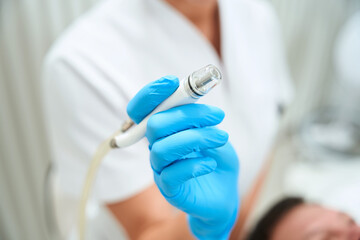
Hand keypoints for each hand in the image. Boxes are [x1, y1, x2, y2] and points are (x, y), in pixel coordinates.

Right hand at [127, 76, 239, 238]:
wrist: (225, 194)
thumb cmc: (216, 159)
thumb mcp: (213, 133)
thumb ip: (200, 118)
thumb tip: (194, 95)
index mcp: (165, 131)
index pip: (143, 109)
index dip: (152, 94)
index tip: (172, 82)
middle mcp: (157, 147)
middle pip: (154, 124)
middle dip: (187, 115)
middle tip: (217, 115)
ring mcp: (161, 169)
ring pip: (163, 148)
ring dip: (196, 138)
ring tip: (221, 138)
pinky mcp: (169, 189)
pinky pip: (172, 174)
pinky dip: (194, 165)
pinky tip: (210, 163)